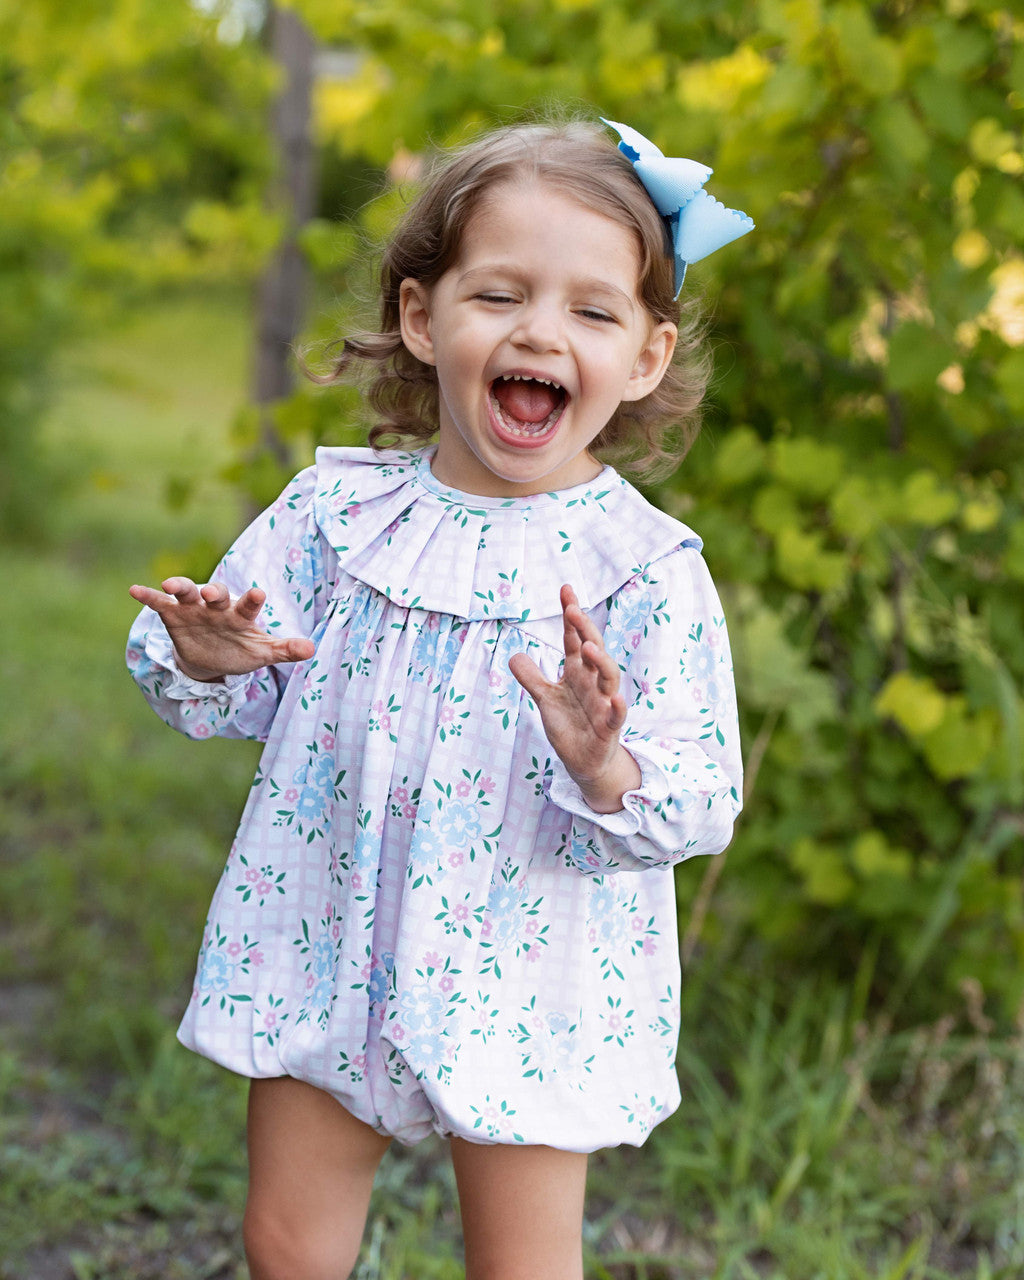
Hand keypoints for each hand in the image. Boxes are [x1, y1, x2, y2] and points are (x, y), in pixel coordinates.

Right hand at [128, 577, 315, 681]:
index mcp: (240, 614)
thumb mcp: (261, 652)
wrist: (210, 658)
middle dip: (214, 592)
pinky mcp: (173, 615)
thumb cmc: (240, 649)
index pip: (248, 604)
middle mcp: (217, 607)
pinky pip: (159, 603)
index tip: (257, 593)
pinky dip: (148, 595)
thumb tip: (312, 649)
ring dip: (180, 586)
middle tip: (213, 594)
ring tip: (171, 585)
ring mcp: (193, 608)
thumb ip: (284, 649)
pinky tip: (134, 590)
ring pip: (187, 592)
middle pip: (215, 593)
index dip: (251, 599)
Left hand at [508, 584, 640, 812]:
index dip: (571, 615)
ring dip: (601, 661)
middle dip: (585, 629)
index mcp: (578, 672)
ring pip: (609, 677)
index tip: (566, 589)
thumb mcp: (545, 699)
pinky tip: (615, 697)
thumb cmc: (570, 725)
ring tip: (588, 645)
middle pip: (593, 650)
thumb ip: (532, 677)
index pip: (574, 638)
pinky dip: (617, 706)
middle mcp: (593, 683)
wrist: (583, 762)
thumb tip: (513, 654)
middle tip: (572, 609)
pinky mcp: (609, 728)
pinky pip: (616, 715)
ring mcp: (603, 704)